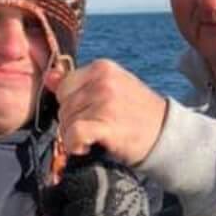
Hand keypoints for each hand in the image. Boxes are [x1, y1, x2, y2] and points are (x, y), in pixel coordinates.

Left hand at [44, 59, 167, 165]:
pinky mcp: (107, 124)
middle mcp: (103, 80)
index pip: (64, 87)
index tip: (87, 116)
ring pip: (66, 121)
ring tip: (94, 138)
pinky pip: (74, 134)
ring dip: (73, 136)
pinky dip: (75, 145)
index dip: (70, 106)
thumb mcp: (110, 89)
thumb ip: (78, 84)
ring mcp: (105, 101)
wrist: (165, 134)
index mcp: (102, 67)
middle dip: (71, 122)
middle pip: (63, 105)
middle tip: (93, 130)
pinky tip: (86, 148)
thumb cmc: (136, 114)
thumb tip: (49, 78)